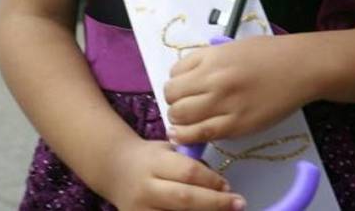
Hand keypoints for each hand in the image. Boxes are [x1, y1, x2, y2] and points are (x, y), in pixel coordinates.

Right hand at [104, 139, 244, 210]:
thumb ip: (190, 164)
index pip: (188, 172)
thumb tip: (221, 184)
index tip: (229, 186)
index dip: (211, 180)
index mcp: (155, 163)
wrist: (115, 169)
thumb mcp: (169, 150)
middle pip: (185, 198)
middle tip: (239, 204)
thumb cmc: (150, 157)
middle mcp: (146, 188)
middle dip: (215, 203)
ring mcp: (140, 210)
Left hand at [164, 35, 317, 144]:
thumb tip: (188, 78)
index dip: (176, 82)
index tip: (184, 88)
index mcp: (212, 56)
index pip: (174, 72)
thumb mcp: (234, 47)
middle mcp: (214, 78)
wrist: (301, 67)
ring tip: (188, 121)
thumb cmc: (271, 54)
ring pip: (180, 117)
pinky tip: (188, 135)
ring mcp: (224, 102)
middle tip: (185, 106)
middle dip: (174, 102)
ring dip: (179, 120)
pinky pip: (200, 134)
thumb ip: (209, 61)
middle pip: (172, 95)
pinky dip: (188, 137)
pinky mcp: (236, 125)